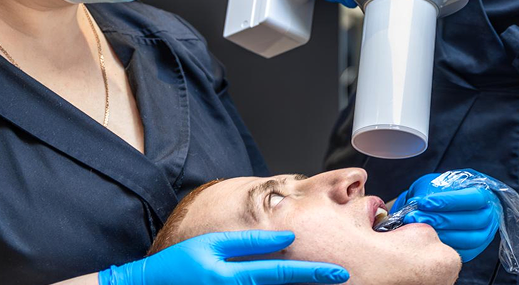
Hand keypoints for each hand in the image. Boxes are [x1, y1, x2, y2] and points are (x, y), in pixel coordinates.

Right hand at [97, 230, 348, 284]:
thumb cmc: (178, 265)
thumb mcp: (211, 246)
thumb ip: (250, 243)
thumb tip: (287, 238)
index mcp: (235, 278)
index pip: (284, 275)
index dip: (314, 274)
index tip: (340, 273)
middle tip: (339, 277)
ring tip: (319, 279)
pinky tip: (286, 282)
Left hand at [392, 170, 499, 262]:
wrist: (434, 205)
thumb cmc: (438, 192)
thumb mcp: (434, 183)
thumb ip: (431, 191)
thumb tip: (418, 203)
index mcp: (484, 195)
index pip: (474, 197)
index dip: (449, 200)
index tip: (425, 202)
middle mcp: (489, 215)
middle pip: (472, 220)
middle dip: (441, 220)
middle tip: (416, 217)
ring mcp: (484, 234)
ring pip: (469, 239)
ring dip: (442, 234)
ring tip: (419, 228)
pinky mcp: (474, 250)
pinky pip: (464, 253)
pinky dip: (445, 247)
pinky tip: (428, 239)